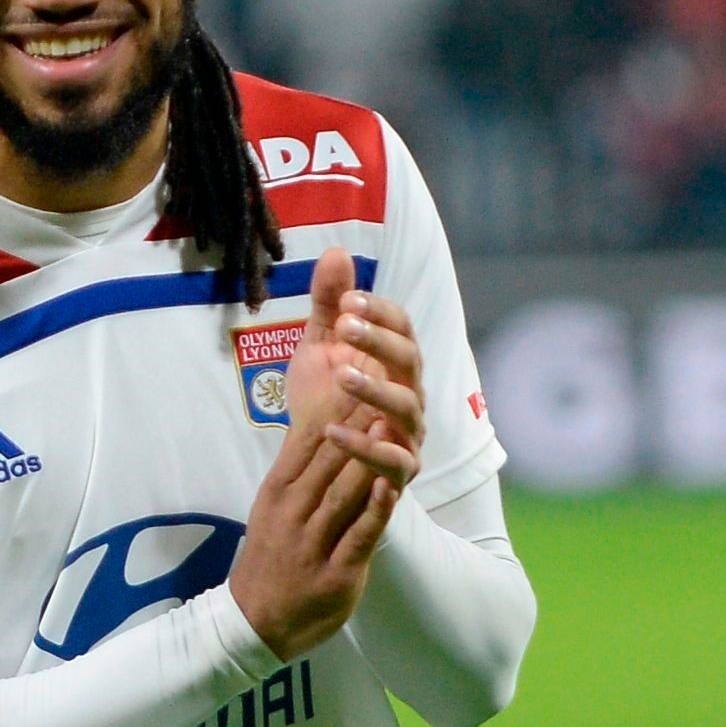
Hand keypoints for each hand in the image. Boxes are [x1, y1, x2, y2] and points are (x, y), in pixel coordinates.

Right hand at [227, 392, 398, 659]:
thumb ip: (298, 469)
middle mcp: (293, 512)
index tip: (358, 372)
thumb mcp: (274, 506)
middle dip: (356, 420)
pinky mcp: (336, 574)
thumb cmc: (271, 557)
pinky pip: (359, 536)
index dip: (335, 405)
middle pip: (328, 459)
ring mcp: (313, 543)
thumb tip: (323, 422)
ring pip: (343, 492)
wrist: (254, 621)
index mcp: (278, 491)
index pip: (308, 440)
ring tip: (390, 423)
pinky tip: (393, 484)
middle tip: (383, 382)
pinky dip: (376, 510)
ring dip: (367, 456)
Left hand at [280, 249, 425, 464]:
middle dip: (380, 341)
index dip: (380, 312)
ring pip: (407, 409)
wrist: (316, 467)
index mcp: (394, 363)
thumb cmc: (326, 404)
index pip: (402, 327)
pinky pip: (392, 462)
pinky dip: (367, 449)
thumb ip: (329, 306)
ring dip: (377, 390)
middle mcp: (409, 394)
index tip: (348, 300)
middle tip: (345, 325)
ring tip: (342, 377)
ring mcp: (407, 434)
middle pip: (410, 360)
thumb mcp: (319, 351)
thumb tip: (336, 252)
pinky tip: (333, 433)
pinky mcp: (398, 474)